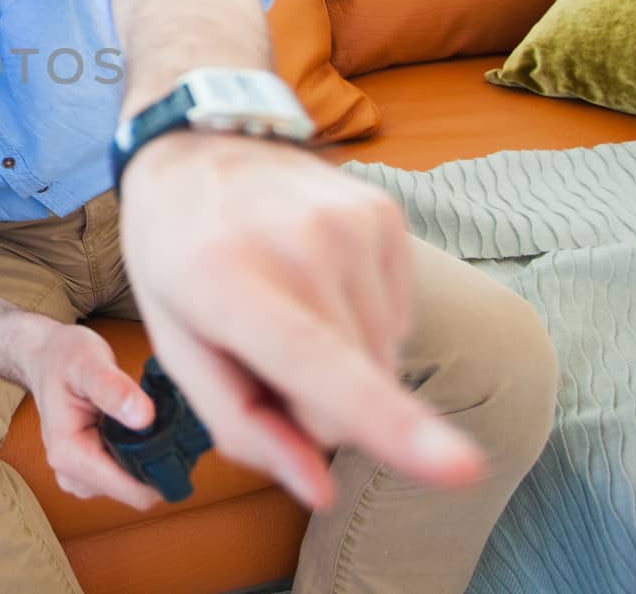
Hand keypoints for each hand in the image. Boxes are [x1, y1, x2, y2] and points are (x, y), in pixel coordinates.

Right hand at [22, 321, 164, 509]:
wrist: (45, 357)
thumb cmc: (65, 356)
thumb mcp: (88, 362)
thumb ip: (113, 388)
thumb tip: (144, 417)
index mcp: (70, 455)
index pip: (135, 492)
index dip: (164, 470)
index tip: (179, 438)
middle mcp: (71, 475)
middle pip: (137, 491)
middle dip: (156, 462)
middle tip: (164, 422)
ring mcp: (78, 478)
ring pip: (134, 487)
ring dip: (147, 459)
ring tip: (145, 422)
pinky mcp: (87, 474)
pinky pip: (125, 478)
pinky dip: (137, 457)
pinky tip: (135, 429)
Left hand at [119, 132, 484, 509]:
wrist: (197, 146)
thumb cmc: (176, 255)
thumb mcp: (176, 345)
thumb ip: (240, 423)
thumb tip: (318, 490)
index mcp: (231, 281)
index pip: (320, 367)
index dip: (390, 426)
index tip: (460, 467)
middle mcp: (302, 246)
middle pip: (350, 395)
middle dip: (310, 399)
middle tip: (256, 342)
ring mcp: (354, 223)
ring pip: (379, 363)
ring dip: (338, 360)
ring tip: (283, 302)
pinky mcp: (387, 216)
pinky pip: (394, 321)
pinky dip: (357, 322)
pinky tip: (314, 282)